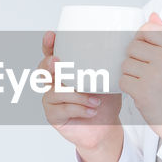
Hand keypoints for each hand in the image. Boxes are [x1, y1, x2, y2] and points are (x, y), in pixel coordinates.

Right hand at [39, 31, 123, 161]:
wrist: (106, 126)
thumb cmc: (105, 100)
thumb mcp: (108, 80)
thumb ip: (107, 66)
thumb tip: (117, 48)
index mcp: (66, 70)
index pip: (51, 54)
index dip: (48, 45)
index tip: (51, 36)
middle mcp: (54, 83)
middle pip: (44, 70)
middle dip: (49, 64)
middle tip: (58, 62)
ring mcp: (51, 99)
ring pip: (56, 91)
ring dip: (78, 95)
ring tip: (96, 101)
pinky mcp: (53, 115)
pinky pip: (62, 109)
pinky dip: (79, 109)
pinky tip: (92, 110)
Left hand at [120, 13, 161, 140]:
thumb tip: (152, 15)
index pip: (148, 29)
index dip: (141, 38)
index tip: (145, 50)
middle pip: (133, 46)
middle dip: (134, 58)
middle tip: (145, 71)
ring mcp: (155, 75)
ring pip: (126, 63)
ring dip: (130, 73)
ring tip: (144, 82)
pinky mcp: (143, 91)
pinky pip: (123, 80)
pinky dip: (128, 86)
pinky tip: (139, 92)